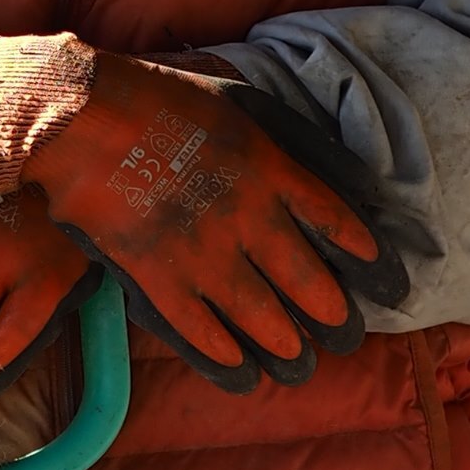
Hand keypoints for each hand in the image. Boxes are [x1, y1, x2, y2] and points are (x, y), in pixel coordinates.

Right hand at [0, 36, 407, 392]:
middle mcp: (248, 219)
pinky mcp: (157, 277)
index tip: (389, 284)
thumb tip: (345, 173)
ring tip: (300, 363)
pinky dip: (227, 356)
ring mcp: (202, 254)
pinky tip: (242, 370)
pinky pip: (201, 332)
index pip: (339, 225)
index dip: (370, 261)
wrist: (80, 116)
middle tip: (346, 337)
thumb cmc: (160, 99)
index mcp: (272, 170)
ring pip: (263, 320)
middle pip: (311, 285)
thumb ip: (292, 139)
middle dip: (336, 319)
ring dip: (289, 348)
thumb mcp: (242, 102)